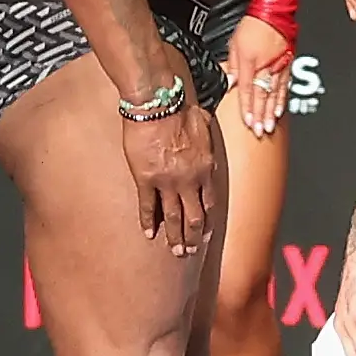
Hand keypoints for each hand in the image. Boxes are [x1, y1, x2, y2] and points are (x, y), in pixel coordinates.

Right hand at [123, 83, 219, 254]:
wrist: (160, 104)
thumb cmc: (182, 108)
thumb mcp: (204, 123)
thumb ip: (206, 136)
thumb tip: (208, 129)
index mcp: (205, 168)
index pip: (209, 201)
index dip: (208, 220)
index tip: (207, 232)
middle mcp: (190, 180)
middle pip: (194, 216)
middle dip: (193, 236)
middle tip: (191, 251)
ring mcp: (167, 182)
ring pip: (173, 216)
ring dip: (174, 236)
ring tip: (176, 252)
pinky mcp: (146, 178)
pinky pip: (148, 206)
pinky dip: (148, 222)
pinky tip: (149, 234)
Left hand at [224, 15, 292, 136]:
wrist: (274, 13)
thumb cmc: (254, 26)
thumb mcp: (235, 44)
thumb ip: (233, 66)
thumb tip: (229, 83)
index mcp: (250, 62)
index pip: (247, 90)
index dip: (247, 108)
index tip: (248, 122)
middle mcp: (265, 67)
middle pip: (262, 95)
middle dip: (260, 115)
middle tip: (260, 131)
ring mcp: (278, 66)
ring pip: (274, 93)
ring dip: (271, 111)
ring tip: (270, 126)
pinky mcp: (287, 64)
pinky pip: (284, 85)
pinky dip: (282, 99)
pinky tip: (279, 110)